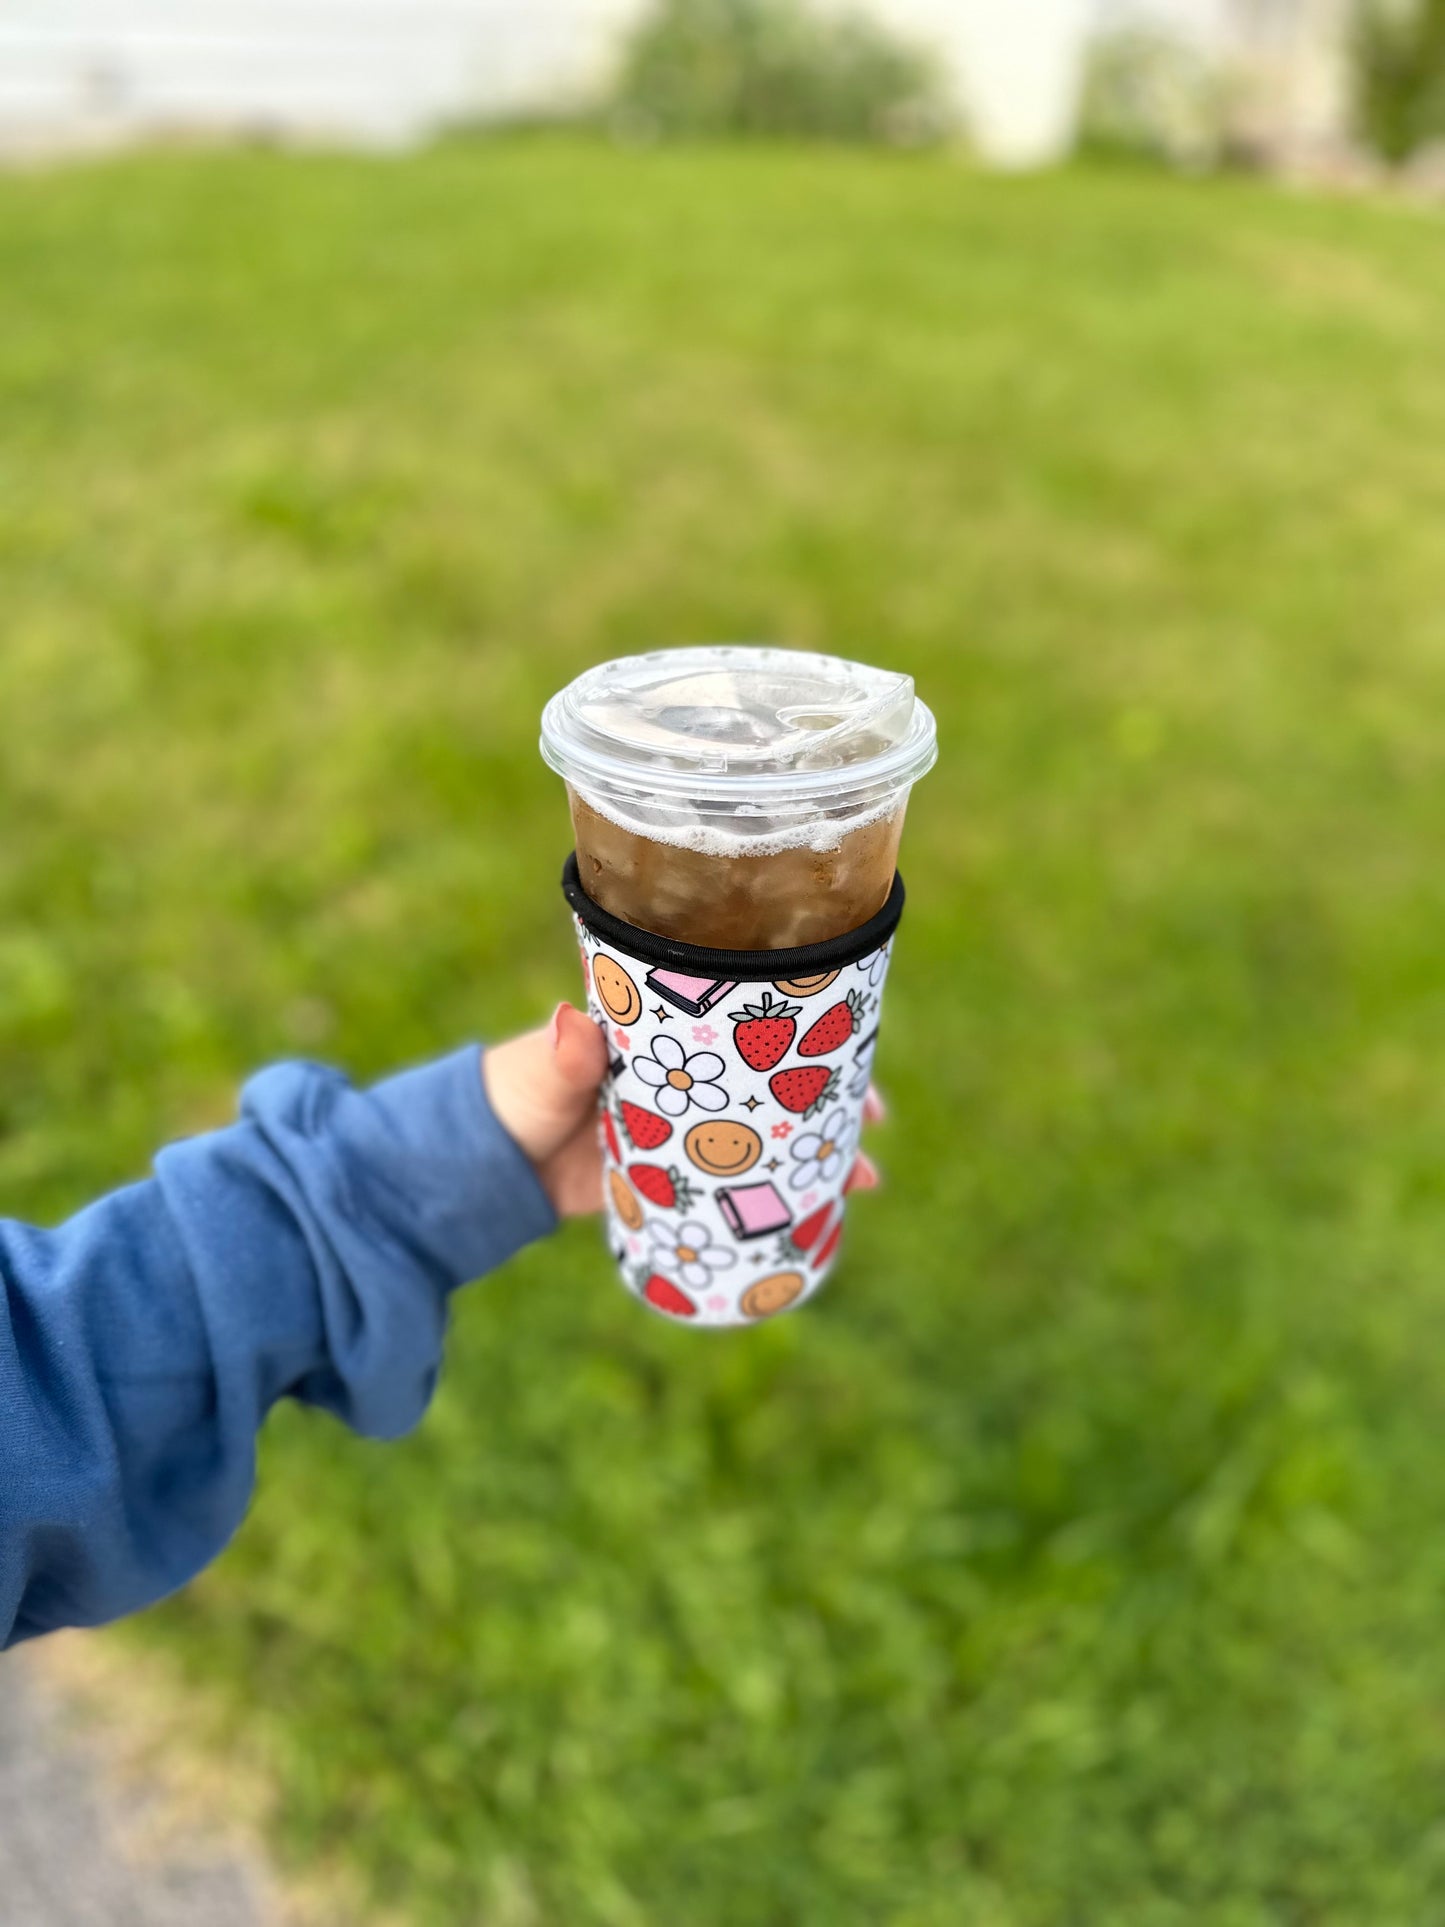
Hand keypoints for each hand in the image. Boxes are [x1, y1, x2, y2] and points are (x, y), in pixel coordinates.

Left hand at [483, 1004, 883, 1218]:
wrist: (484, 1164)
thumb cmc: (511, 1095)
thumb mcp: (540, 1072)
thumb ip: (561, 1054)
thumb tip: (571, 1020)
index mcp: (667, 1035)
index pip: (747, 1023)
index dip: (803, 1035)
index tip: (849, 1048)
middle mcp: (691, 1077)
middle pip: (776, 1082)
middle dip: (831, 1099)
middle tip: (874, 1123)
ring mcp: (691, 1129)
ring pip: (770, 1135)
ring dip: (818, 1154)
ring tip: (864, 1180)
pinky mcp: (681, 1177)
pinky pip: (742, 1185)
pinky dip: (780, 1196)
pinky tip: (820, 1215)